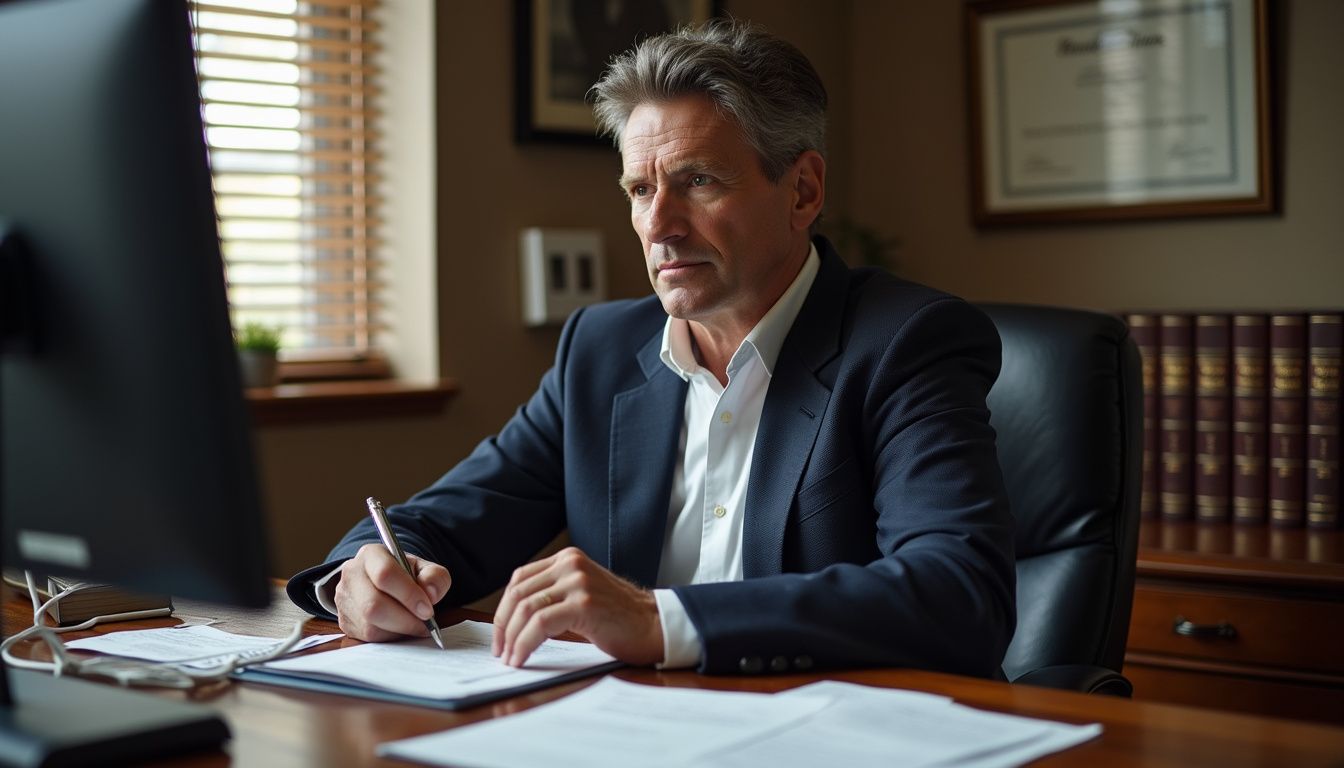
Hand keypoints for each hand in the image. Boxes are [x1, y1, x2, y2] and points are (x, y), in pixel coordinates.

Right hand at [334, 543, 451, 642]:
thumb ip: (434, 576)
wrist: (383, 584)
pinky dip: (390, 637)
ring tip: (415, 625)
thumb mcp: (424, 569)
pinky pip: (367, 638)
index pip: (385, 574)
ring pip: (370, 625)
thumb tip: (431, 593)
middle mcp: (351, 574)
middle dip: (405, 619)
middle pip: (373, 604)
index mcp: (371, 554)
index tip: (428, 610)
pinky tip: (401, 629)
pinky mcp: (344, 621)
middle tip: (425, 623)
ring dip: (399, 630)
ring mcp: (344, 599)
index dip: (409, 595)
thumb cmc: (405, 575)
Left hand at [492, 547, 662, 666]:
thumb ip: (554, 595)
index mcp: (568, 559)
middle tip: (500, 651)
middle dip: (502, 626)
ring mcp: (578, 582)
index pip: (520, 579)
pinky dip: (525, 643)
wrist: (655, 624)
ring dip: (511, 638)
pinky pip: (540, 623)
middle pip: (518, 594)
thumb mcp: (582, 594)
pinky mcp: (583, 603)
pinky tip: (522, 657)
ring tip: (510, 658)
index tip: (500, 634)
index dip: (503, 609)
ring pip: (526, 609)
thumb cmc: (620, 617)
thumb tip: (514, 620)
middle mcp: (570, 564)